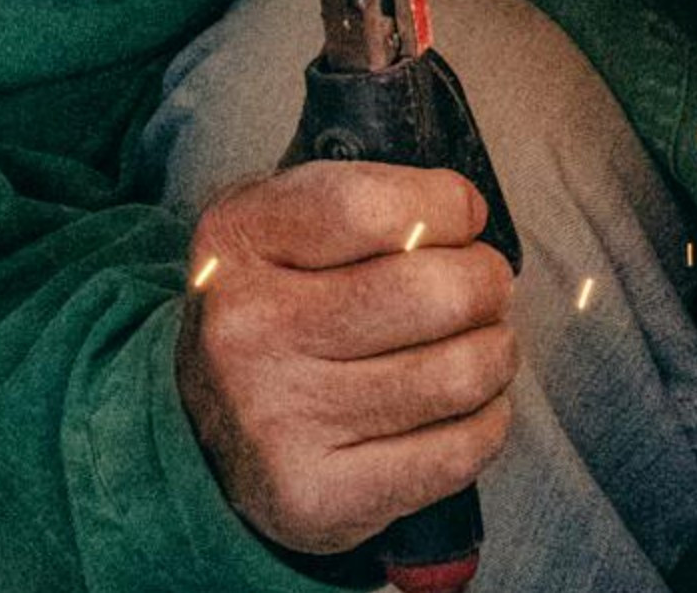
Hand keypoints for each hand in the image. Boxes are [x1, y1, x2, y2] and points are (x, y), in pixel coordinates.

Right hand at [176, 161, 516, 553]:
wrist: (200, 430)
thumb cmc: (277, 307)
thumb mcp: (285, 223)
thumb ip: (370, 198)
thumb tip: (468, 211)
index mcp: (240, 242)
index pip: (372, 206)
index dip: (445, 206)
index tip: (459, 218)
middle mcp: (250, 331)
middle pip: (437, 292)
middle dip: (487, 283)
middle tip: (483, 287)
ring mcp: (280, 421)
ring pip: (460, 373)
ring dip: (496, 352)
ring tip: (479, 343)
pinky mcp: (319, 498)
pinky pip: (458, 452)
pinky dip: (486, 420)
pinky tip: (464, 405)